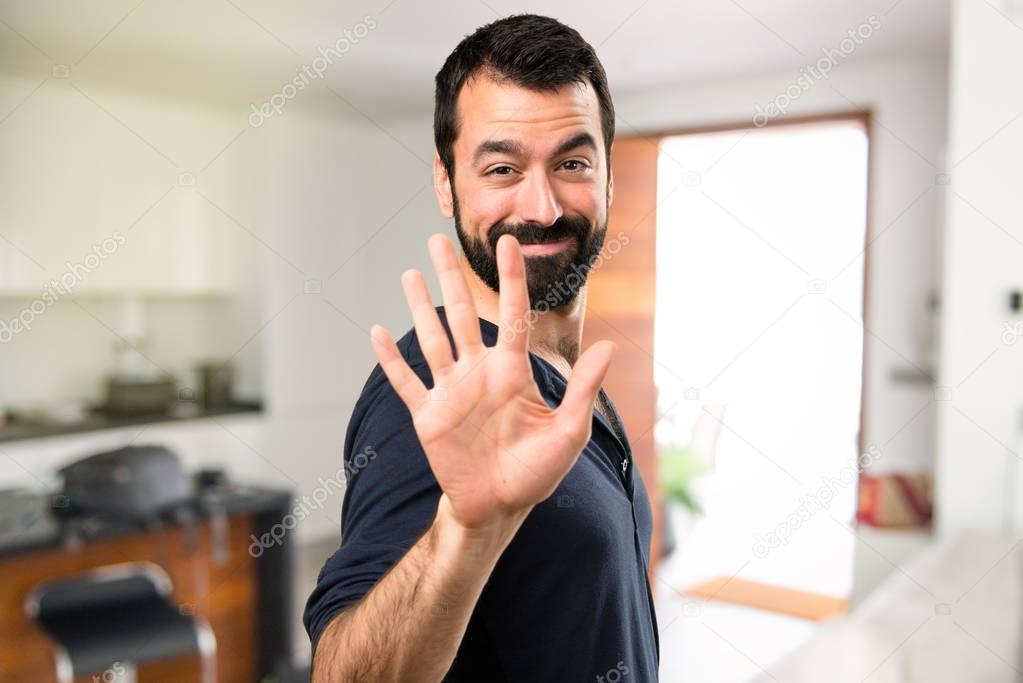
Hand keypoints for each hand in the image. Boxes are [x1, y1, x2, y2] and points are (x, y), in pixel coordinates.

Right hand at [369, 233, 616, 530]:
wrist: (499, 507)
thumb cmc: (538, 470)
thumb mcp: (569, 431)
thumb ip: (583, 388)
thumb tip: (610, 346)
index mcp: (512, 371)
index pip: (510, 313)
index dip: (509, 278)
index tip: (508, 242)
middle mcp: (479, 372)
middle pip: (460, 314)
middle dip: (450, 277)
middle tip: (437, 239)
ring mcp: (451, 391)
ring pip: (432, 338)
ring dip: (419, 307)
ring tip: (409, 273)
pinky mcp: (428, 415)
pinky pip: (407, 382)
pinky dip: (391, 360)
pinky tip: (377, 332)